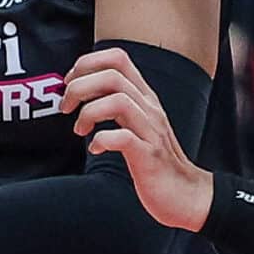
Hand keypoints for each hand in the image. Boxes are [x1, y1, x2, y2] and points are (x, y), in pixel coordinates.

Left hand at [63, 47, 213, 231]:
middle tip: (66, 107)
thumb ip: (114, 106)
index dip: (87, 63)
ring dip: (88, 112)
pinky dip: (102, 140)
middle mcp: (149, 108)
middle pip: (112, 75)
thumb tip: (78, 93)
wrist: (188, 195)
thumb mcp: (136, 124)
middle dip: (79, 87)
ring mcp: (151, 131)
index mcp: (144, 97)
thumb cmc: (154, 161)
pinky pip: (123, 138)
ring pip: (118, 100)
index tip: (70, 82)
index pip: (118, 58)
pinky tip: (96, 148)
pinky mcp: (149, 156)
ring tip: (79, 130)